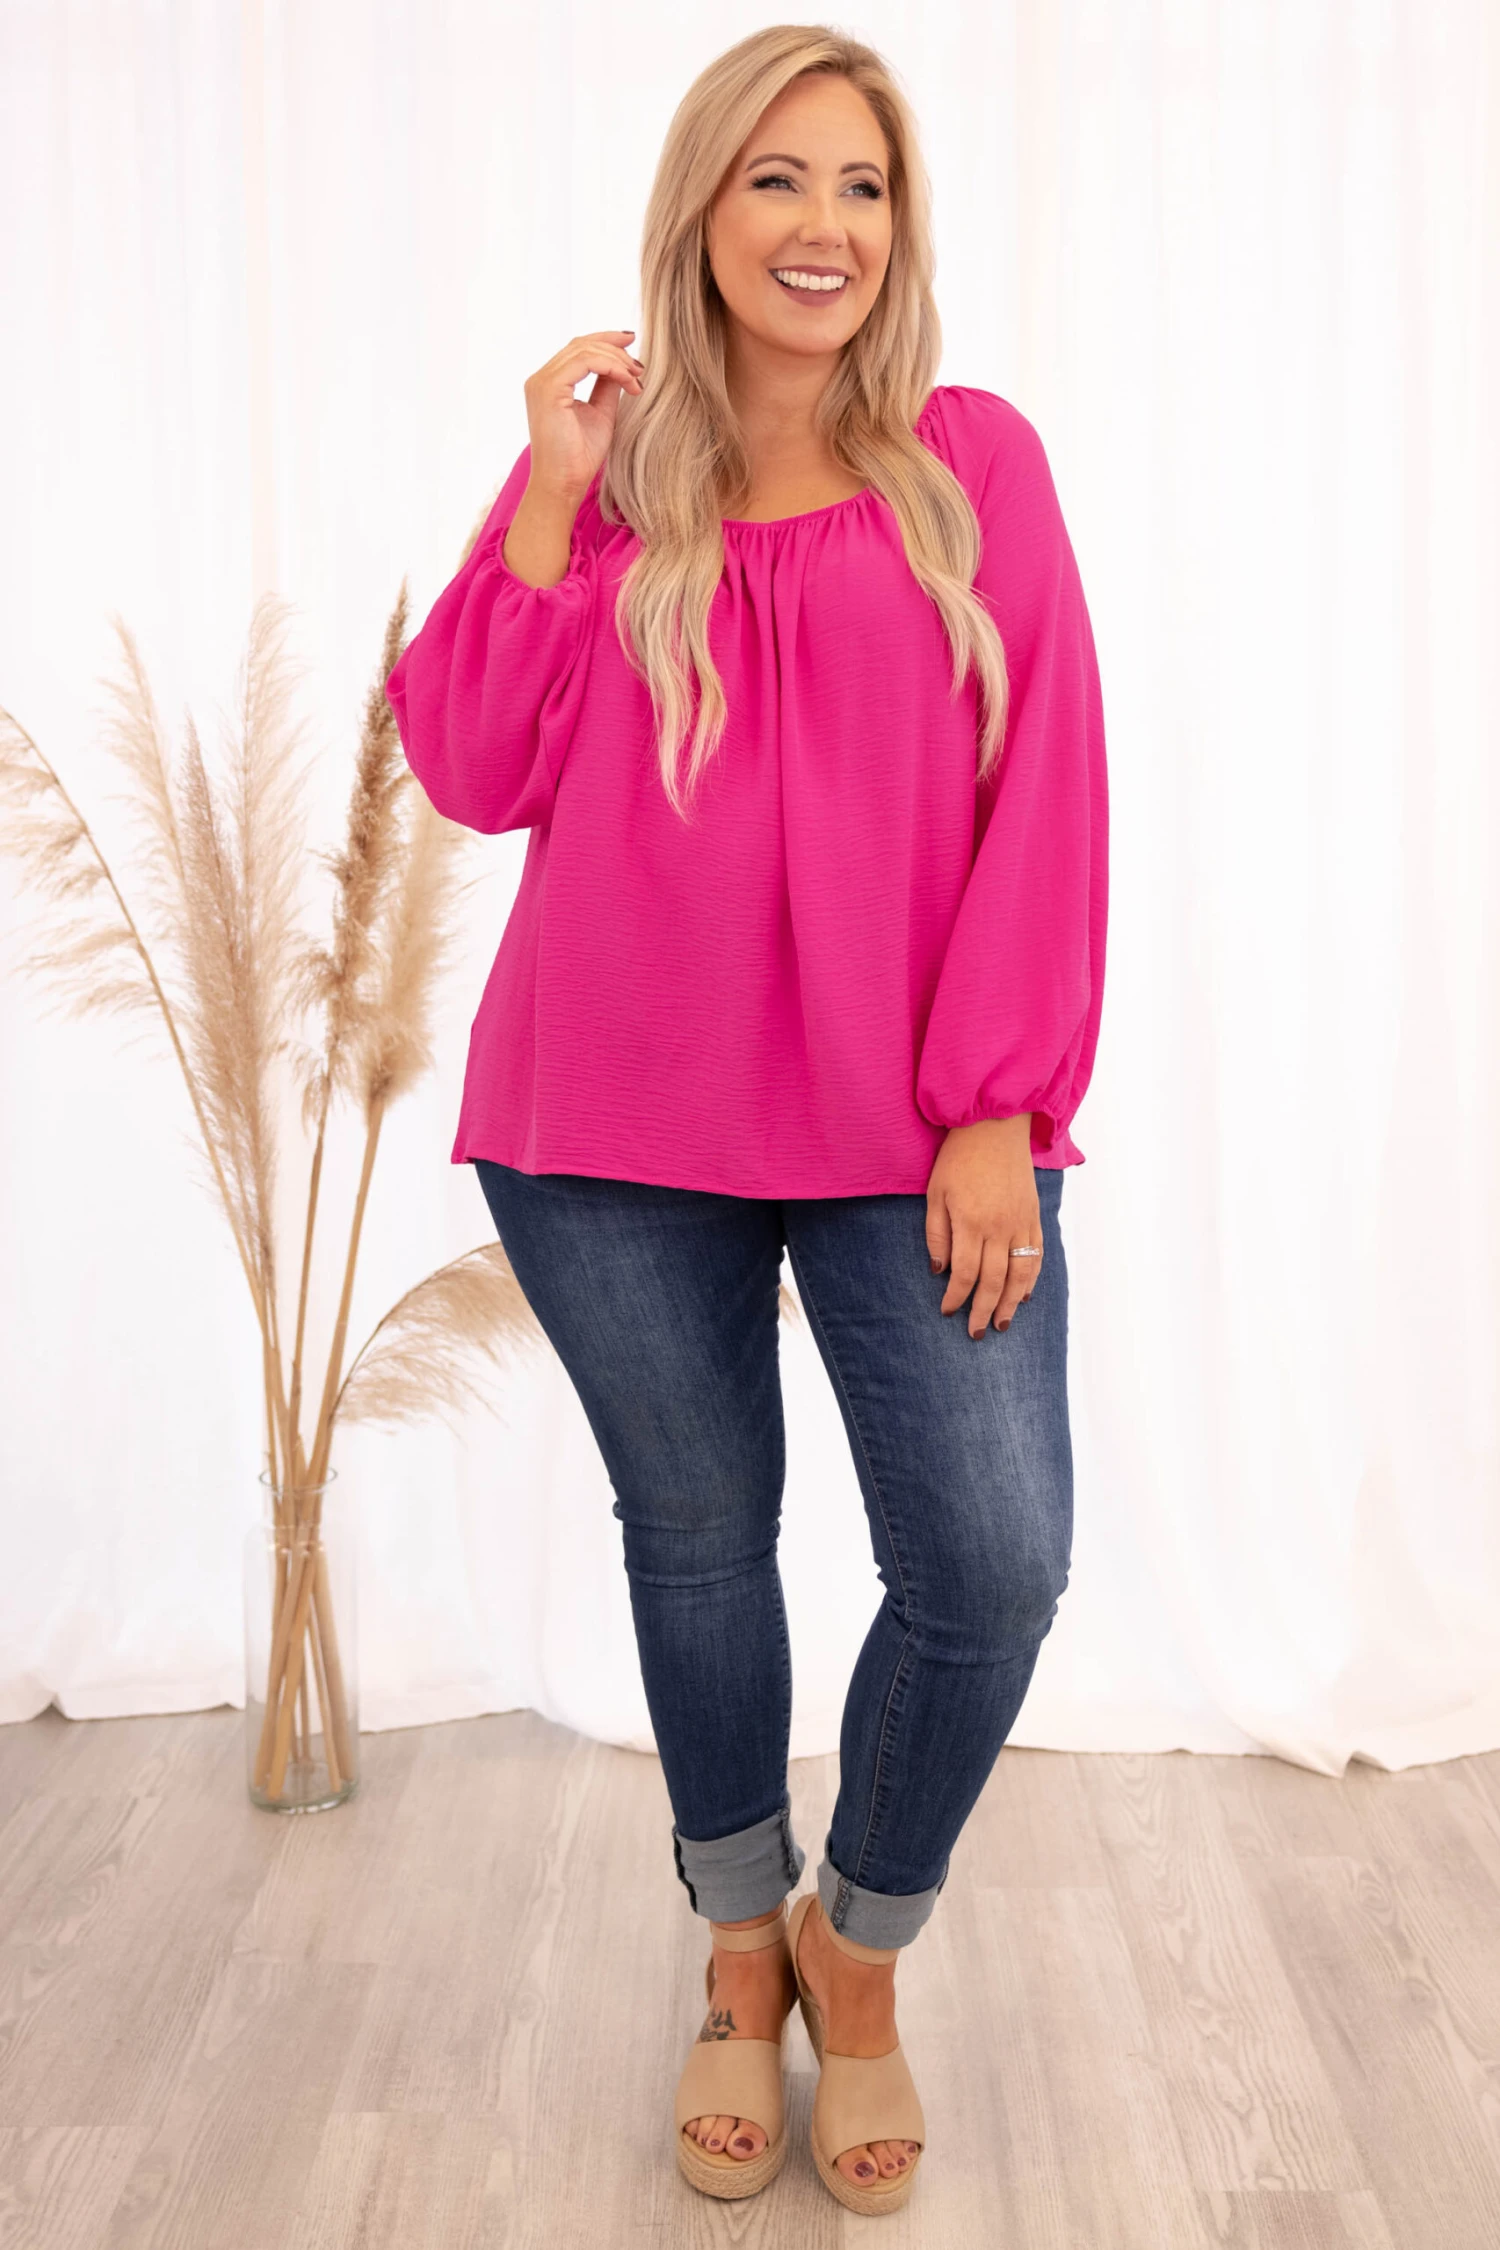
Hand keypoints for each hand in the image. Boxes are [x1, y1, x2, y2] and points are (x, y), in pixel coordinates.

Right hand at [522, 329, 646, 502]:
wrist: (564, 484)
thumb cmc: (579, 457)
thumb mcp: (601, 414)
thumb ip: (607, 387)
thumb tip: (622, 366)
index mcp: (550, 384)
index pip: (577, 350)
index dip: (606, 343)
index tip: (633, 352)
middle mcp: (541, 379)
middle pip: (581, 344)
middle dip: (615, 348)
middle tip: (640, 367)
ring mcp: (543, 382)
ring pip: (584, 349)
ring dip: (617, 360)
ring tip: (637, 378)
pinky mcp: (550, 389)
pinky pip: (586, 362)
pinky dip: (611, 367)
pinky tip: (628, 381)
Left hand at [925, 1116, 1041, 1338]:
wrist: (994, 1125)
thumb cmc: (958, 1158)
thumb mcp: (935, 1193)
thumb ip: (937, 1234)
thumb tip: (939, 1270)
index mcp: (971, 1222)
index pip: (964, 1273)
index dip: (956, 1297)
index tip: (948, 1312)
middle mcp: (999, 1227)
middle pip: (994, 1281)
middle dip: (984, 1310)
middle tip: (976, 1333)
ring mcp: (1021, 1222)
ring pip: (1020, 1274)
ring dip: (1012, 1303)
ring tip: (1003, 1323)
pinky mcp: (1034, 1215)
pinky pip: (1036, 1255)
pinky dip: (1031, 1278)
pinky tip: (1025, 1294)